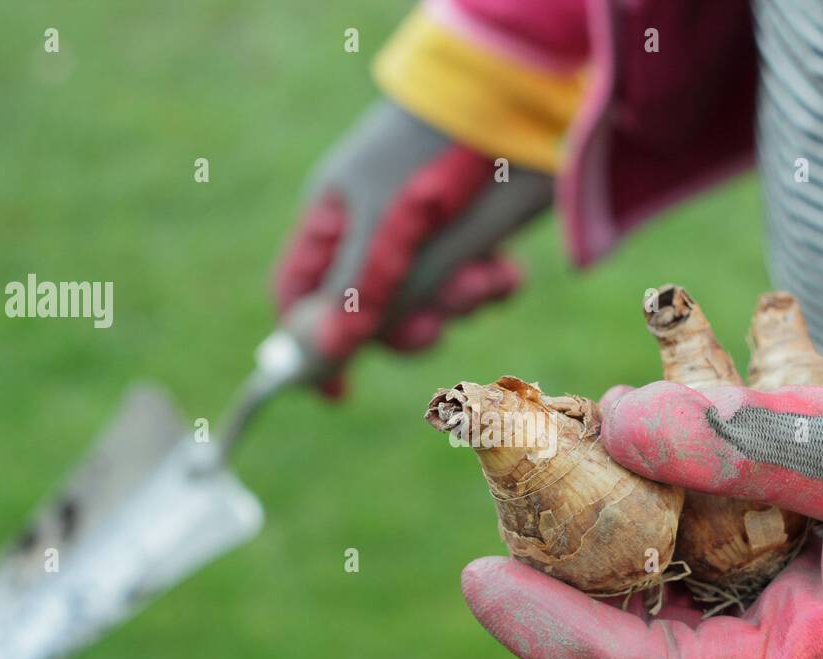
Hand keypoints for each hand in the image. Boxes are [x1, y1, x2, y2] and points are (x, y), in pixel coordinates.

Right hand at [273, 100, 551, 395]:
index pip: (302, 294)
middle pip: (374, 311)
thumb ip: (353, 302)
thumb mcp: (386, 239)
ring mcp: (429, 228)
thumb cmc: (434, 164)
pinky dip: (490, 285)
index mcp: (337, 219)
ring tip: (482, 278)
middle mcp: (378, 226)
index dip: (314, 343)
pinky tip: (505, 272)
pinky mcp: (480, 227)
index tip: (339, 393)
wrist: (521, 101)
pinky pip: (475, 280)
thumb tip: (318, 361)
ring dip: (457, 303)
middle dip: (407, 325)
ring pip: (431, 300)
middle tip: (434, 327)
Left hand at [461, 360, 822, 658]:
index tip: (482, 582)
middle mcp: (787, 650)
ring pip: (664, 597)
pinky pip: (690, 554)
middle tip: (489, 540)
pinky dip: (643, 514)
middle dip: (567, 593)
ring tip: (531, 499)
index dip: (567, 637)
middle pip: (650, 642)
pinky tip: (605, 468)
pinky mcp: (774, 565)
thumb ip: (738, 443)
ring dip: (598, 549)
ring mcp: (780, 610)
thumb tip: (613, 421)